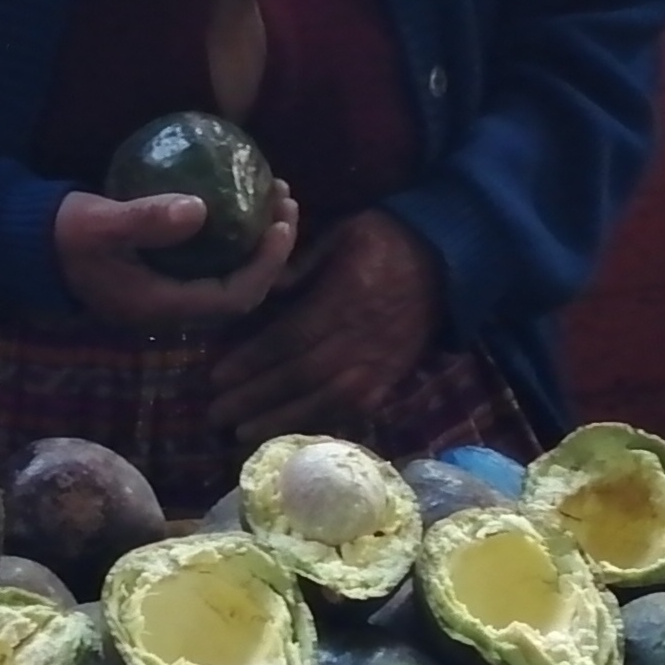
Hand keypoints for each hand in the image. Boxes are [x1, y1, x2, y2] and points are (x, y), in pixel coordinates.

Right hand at [54, 182, 300, 329]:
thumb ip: (145, 220)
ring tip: (271, 195)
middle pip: (241, 290)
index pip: (234, 297)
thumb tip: (200, 210)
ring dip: (256, 241)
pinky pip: (212, 264)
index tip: (281, 223)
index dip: (267, 264)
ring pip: (229, 276)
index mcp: (162, 305)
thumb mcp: (99, 223)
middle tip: (285, 200)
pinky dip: (234, 237)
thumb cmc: (61, 235)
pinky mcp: (161, 275)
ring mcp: (166, 294)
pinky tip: (236, 202)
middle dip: (272, 250)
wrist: (25, 246)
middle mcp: (171, 308)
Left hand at [207, 210, 443, 443]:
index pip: (290, 338)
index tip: (216, 376)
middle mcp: (361, 338)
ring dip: (282, 419)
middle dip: (255, 398)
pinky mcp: (391, 378)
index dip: (252, 360)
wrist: (450, 260)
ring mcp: (379, 363)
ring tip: (242, 434)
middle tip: (214, 414)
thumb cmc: (387, 239)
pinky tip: (291, 433)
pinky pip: (354, 410)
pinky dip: (321, 424)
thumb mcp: (343, 231)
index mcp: (345, 298)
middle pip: (300, 376)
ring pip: (325, 401)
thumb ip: (303, 262)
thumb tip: (262, 289)